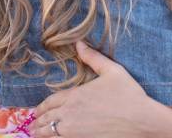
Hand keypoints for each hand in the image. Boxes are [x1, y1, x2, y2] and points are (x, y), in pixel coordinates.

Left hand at [30, 41, 154, 137]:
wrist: (140, 120)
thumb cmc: (128, 94)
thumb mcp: (112, 70)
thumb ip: (93, 57)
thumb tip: (79, 43)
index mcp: (76, 95)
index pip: (51, 101)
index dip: (42, 106)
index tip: (36, 109)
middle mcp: (69, 114)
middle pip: (47, 118)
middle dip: (38, 120)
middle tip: (32, 123)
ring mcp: (73, 131)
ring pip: (49, 133)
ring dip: (39, 132)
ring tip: (34, 133)